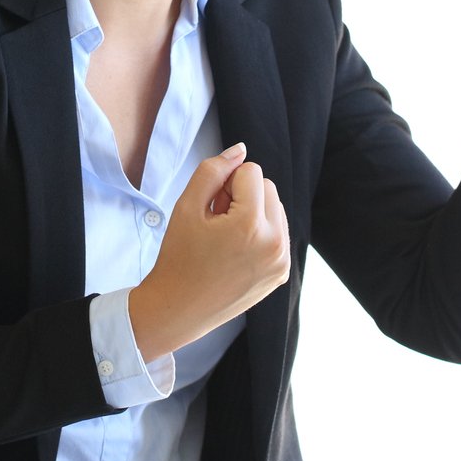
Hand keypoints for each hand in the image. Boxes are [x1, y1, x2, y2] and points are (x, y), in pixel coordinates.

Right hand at [128, 144, 290, 361]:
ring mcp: (281, 260)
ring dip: (253, 213)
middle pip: (268, 187)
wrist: (179, 309)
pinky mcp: (281, 272)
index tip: (210, 209)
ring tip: (226, 238)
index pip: (250, 171)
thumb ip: (213, 171)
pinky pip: (278, 233)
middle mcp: (274, 242)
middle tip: (216, 222)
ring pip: (275, 209)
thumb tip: (240, 151)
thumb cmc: (179, 257)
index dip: (225, 184)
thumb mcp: (186, 206)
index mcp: (251, 224)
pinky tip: (235, 252)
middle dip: (243, 195)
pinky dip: (260, 234)